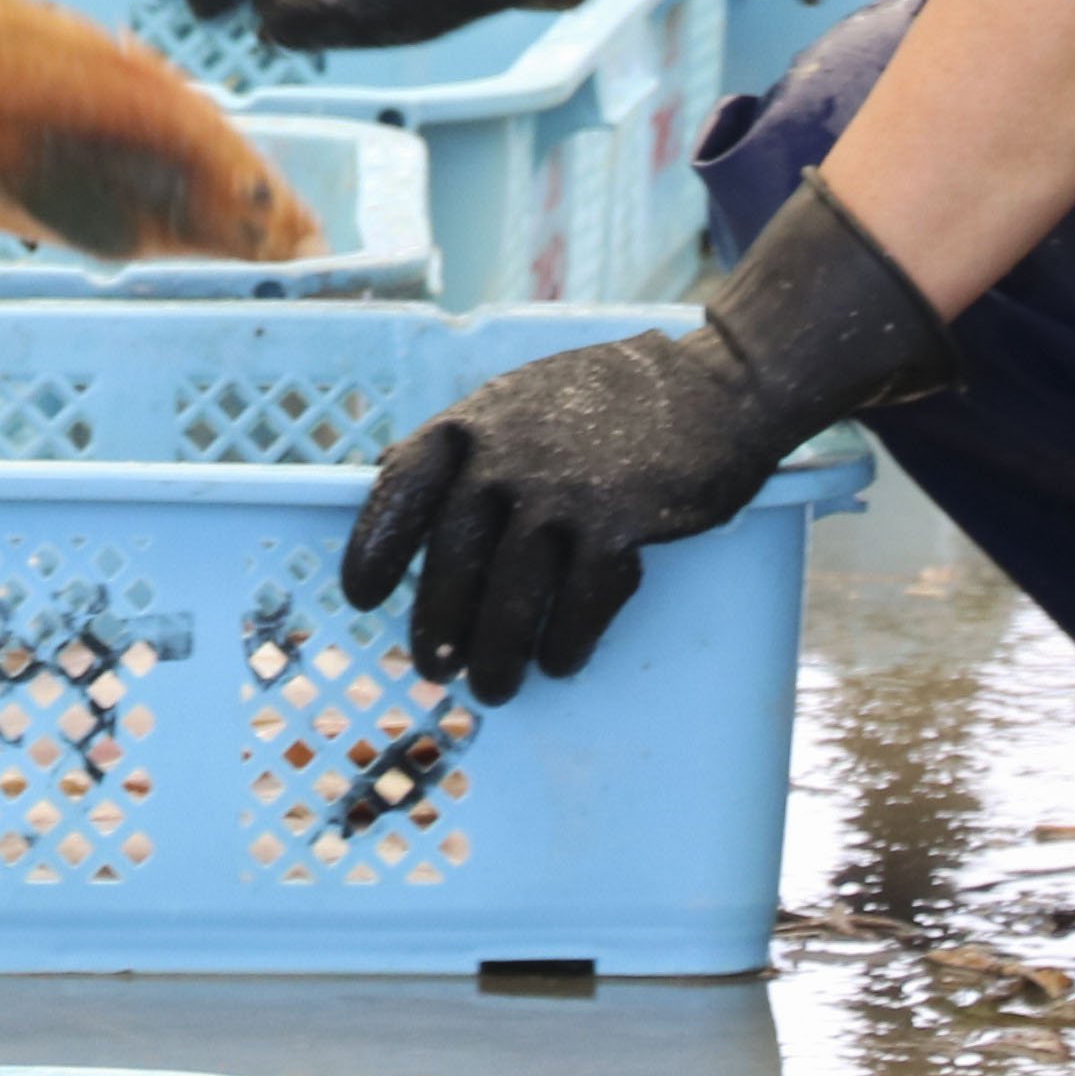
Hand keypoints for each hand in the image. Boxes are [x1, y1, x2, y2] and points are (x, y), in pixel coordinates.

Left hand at [346, 174, 952, 695]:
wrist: (713, 388)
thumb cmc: (612, 400)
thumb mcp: (523, 400)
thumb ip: (473, 443)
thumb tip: (406, 486)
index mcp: (473, 422)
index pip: (402, 487)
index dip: (376, 546)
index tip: (361, 597)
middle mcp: (507, 457)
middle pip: (454, 561)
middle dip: (438, 624)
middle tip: (433, 666)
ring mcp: (562, 493)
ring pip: (510, 596)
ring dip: (496, 652)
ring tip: (492, 687)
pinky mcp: (618, 527)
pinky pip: (578, 605)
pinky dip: (564, 642)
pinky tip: (559, 662)